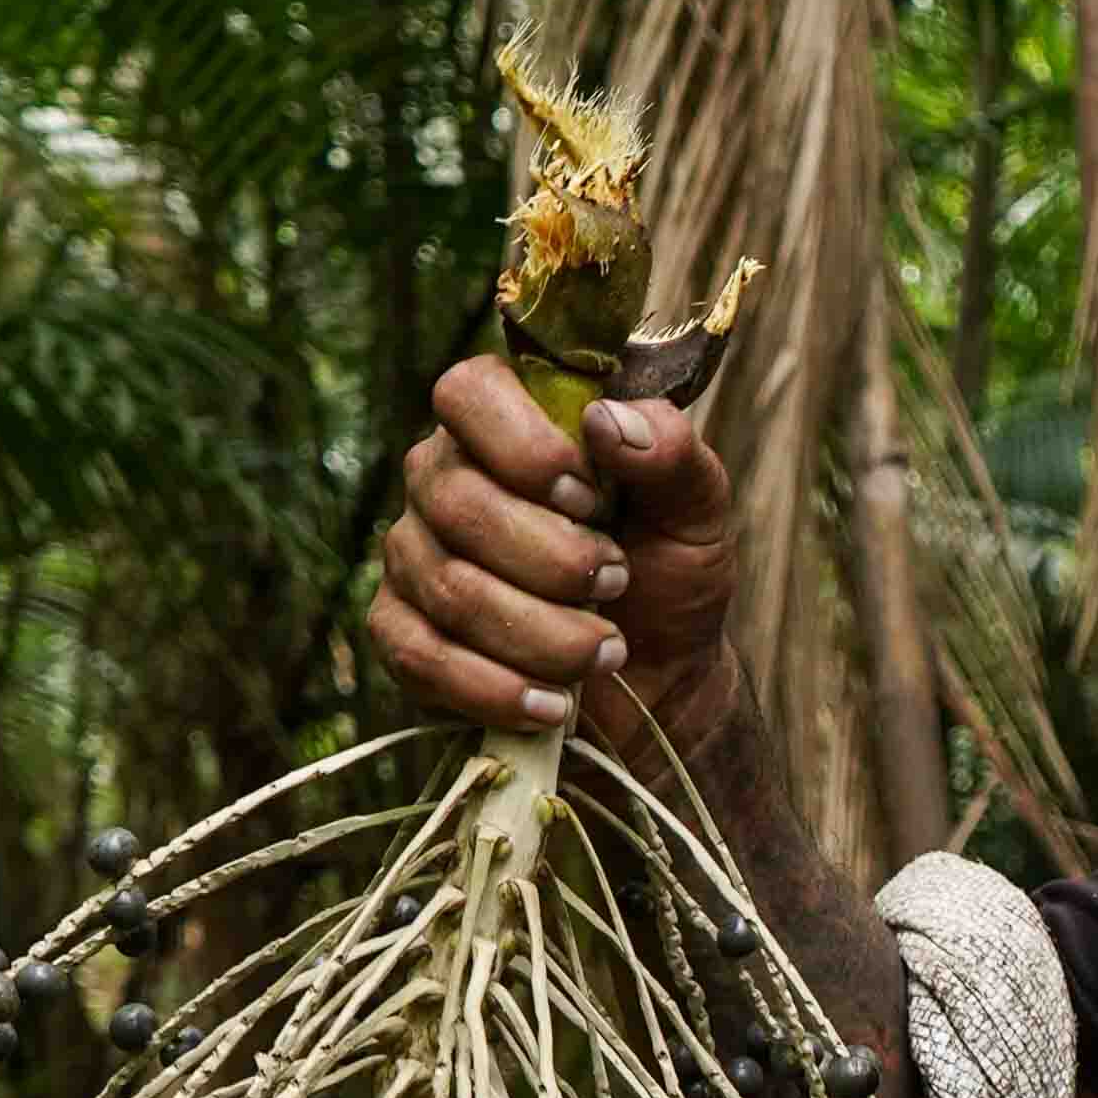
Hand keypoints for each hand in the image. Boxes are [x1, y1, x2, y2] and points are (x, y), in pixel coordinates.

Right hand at [366, 354, 744, 756]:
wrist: (659, 680)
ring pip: (449, 588)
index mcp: (506, 427)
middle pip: (458, 503)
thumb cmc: (668, 575)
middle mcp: (442, 480)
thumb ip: (672, 454)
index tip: (591, 498)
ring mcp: (413, 556)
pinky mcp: (401, 632)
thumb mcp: (696, 511)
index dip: (525, 447)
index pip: (468, 392)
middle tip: (618, 583)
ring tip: (607, 651)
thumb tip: (608, 420)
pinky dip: (497, 688)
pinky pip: (422, 657)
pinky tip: (554, 704)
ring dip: (542, 633)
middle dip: (553, 560)